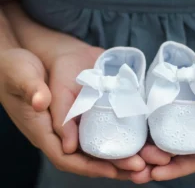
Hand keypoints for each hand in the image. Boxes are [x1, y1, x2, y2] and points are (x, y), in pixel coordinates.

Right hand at [3, 3, 170, 182]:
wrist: (28, 55)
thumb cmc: (18, 67)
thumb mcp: (22, 75)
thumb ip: (33, 91)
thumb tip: (47, 113)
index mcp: (43, 130)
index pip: (67, 158)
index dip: (91, 166)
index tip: (115, 170)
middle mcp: (60, 132)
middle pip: (89, 158)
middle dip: (114, 165)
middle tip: (141, 168)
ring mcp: (73, 124)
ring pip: (98, 146)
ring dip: (122, 155)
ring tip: (147, 158)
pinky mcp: (83, 113)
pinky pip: (102, 130)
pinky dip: (120, 136)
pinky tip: (139, 137)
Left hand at [139, 45, 194, 180]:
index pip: (191, 160)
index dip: (174, 169)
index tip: (155, 174)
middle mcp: (194, 130)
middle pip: (171, 151)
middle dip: (152, 161)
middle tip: (133, 166)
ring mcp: (181, 114)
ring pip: (160, 134)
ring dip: (144, 144)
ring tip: (127, 151)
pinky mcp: (172, 99)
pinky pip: (156, 112)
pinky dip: (144, 121)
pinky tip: (130, 126)